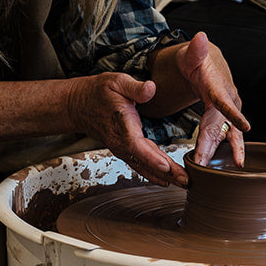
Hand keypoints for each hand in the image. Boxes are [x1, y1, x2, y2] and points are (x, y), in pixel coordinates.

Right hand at [65, 73, 189, 186]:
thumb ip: (135, 87)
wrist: (78, 105)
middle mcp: (121, 141)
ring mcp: (121, 148)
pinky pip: (140, 164)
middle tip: (186, 181)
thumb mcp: (116, 81)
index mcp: (121, 124)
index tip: (166, 166)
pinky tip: (166, 179)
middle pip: (144, 161)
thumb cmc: (98, 92)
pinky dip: (154, 173)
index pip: (136, 145)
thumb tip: (151, 88)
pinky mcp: (124, 149)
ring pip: (143, 166)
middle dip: (166, 173)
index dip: (151, 157)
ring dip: (163, 176)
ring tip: (182, 183)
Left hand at [178, 32, 250, 167]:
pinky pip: (226, 137)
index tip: (245, 126)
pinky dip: (222, 150)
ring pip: (225, 134)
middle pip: (221, 124)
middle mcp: (228, 100)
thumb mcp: (189, 54)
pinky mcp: (224, 119)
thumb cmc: (195, 61)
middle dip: (213, 144)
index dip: (233, 114)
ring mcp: (228, 112)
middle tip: (202, 161)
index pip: (225, 101)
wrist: (203, 65)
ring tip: (218, 167)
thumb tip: (201, 36)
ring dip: (220, 151)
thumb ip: (194, 50)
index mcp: (218, 85)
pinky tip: (220, 165)